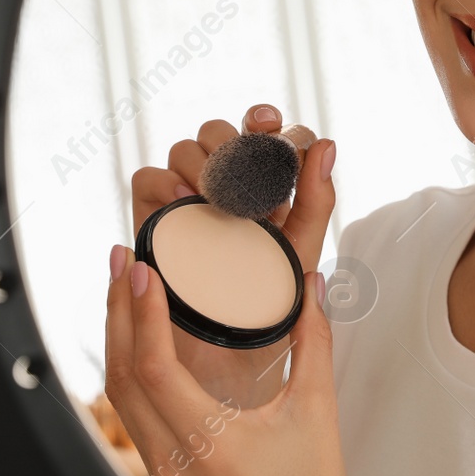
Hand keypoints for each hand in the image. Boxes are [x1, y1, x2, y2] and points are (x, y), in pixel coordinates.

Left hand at [107, 101, 345, 475]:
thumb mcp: (317, 407)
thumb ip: (313, 339)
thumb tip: (309, 286)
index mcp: (209, 444)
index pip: (155, 369)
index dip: (143, 314)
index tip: (145, 271)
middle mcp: (174, 460)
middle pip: (122, 377)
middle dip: (118, 311)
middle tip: (125, 260)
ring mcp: (164, 470)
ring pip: (120, 395)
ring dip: (118, 337)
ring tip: (126, 288)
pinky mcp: (166, 472)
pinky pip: (133, 412)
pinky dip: (130, 366)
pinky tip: (139, 337)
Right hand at [130, 104, 335, 408]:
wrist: (229, 356)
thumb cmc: (270, 304)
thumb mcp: (301, 250)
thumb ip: (317, 199)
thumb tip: (327, 145)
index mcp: (264, 186)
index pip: (262, 132)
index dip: (264, 119)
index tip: (270, 125)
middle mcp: (224, 186)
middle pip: (220, 131)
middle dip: (230, 140)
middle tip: (242, 168)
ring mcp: (187, 200)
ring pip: (184, 148)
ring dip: (198, 159)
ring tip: (214, 194)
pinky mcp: (154, 218)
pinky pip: (146, 179)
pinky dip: (162, 182)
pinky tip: (184, 202)